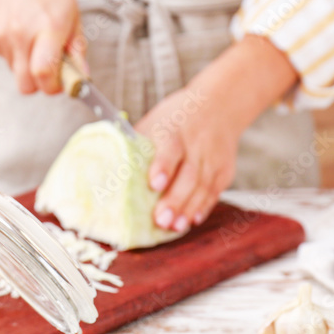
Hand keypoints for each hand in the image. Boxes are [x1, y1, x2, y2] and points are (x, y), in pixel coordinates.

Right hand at [0, 0, 84, 94]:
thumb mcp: (71, 13)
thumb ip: (76, 49)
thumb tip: (82, 78)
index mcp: (49, 27)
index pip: (44, 73)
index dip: (53, 86)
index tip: (60, 82)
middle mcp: (22, 32)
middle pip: (26, 85)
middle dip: (38, 84)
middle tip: (48, 67)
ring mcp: (2, 34)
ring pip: (15, 70)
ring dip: (26, 62)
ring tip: (32, 33)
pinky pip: (4, 56)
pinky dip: (13, 49)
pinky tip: (18, 26)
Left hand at [135, 85, 239, 232]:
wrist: (218, 106)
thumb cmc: (176, 117)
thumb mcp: (155, 122)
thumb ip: (137, 144)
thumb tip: (109, 168)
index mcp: (174, 131)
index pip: (170, 149)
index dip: (163, 166)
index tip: (153, 184)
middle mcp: (197, 145)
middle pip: (189, 175)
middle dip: (175, 199)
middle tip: (161, 219)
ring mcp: (213, 159)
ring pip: (202, 187)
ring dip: (188, 209)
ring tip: (174, 226)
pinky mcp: (224, 171)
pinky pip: (214, 192)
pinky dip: (203, 207)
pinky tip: (192, 219)